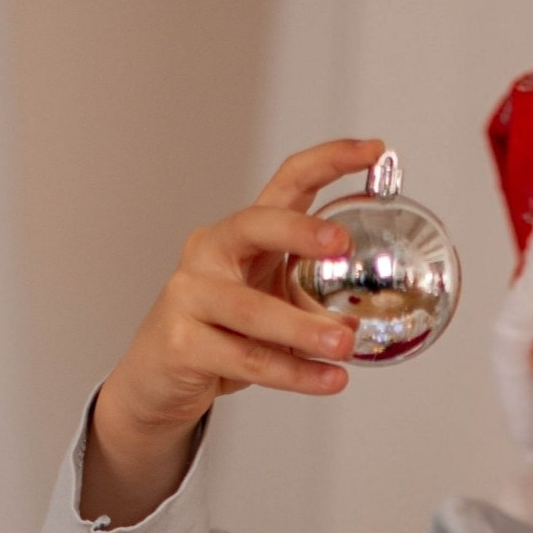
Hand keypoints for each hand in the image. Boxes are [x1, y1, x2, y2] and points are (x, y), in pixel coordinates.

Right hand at [81, 138, 383, 524]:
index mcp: (241, 235)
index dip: (329, 162)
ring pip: (252, 309)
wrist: (158, 379)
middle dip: (299, 229)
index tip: (374, 152)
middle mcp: (211, 253)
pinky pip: (247, 359)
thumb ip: (310, 300)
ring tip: (346, 343)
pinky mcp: (183, 343)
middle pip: (254, 225)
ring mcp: (190, 295)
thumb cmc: (218, 333)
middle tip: (341, 244)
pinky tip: (328, 380)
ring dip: (303, 327)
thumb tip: (359, 317)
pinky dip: (293, 373)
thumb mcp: (270, 305)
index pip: (286, 183)